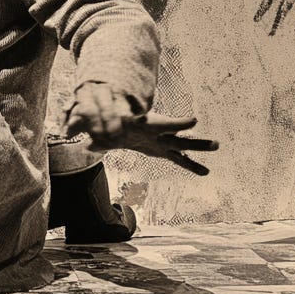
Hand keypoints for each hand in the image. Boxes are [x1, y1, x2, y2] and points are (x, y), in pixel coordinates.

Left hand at [64, 86, 216, 174]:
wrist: (119, 126)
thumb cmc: (111, 126)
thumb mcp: (99, 129)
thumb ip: (92, 131)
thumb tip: (76, 136)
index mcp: (146, 125)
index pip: (163, 123)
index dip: (178, 123)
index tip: (194, 120)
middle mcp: (158, 133)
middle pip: (178, 135)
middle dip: (194, 138)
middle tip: (213, 140)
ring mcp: (163, 142)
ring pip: (185, 145)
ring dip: (201, 147)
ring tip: (218, 146)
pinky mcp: (163, 151)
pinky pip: (181, 160)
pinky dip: (192, 166)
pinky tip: (206, 173)